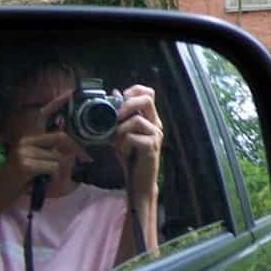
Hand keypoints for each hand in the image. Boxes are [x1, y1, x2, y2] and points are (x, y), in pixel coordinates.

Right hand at [0, 91, 89, 203]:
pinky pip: (54, 167)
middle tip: (87, 160)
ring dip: (58, 171)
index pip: (43, 115)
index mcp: (27, 138)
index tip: (69, 93)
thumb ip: (48, 152)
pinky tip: (42, 182)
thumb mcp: (34, 162)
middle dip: (76, 150)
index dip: (56, 103)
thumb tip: (71, 149)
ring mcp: (24, 152)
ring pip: (58, 157)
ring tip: (46, 178)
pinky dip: (54, 178)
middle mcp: (25, 141)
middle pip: (61, 138)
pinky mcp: (26, 165)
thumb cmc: (19, 180)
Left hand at [111, 85, 162, 200]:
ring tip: (117, 141)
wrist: (139, 180)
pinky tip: (123, 150)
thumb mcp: (121, 133)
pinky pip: (133, 137)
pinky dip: (123, 143)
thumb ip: (119, 115)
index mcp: (150, 117)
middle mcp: (155, 123)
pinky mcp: (151, 147)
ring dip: (121, 129)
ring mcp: (155, 135)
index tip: (120, 100)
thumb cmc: (131, 156)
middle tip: (116, 116)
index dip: (134, 91)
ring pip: (137, 119)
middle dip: (128, 104)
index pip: (148, 92)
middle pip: (147, 99)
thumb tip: (114, 92)